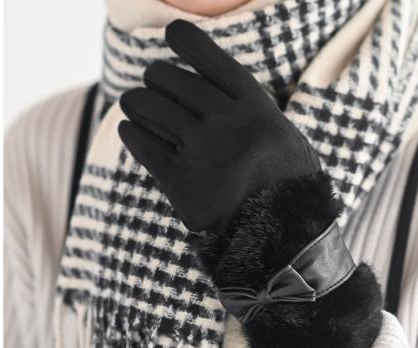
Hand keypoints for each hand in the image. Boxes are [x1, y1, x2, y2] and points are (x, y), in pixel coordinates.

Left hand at [118, 19, 319, 231]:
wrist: (281, 242)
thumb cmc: (286, 191)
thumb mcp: (287, 142)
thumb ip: (256, 114)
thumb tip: (221, 90)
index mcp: (255, 109)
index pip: (210, 59)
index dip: (185, 41)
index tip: (171, 35)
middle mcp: (226, 124)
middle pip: (174, 81)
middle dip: (156, 76)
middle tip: (152, 80)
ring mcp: (202, 153)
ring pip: (151, 108)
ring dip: (136, 101)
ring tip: (133, 102)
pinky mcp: (181, 183)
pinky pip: (143, 145)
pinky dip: (132, 133)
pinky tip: (130, 129)